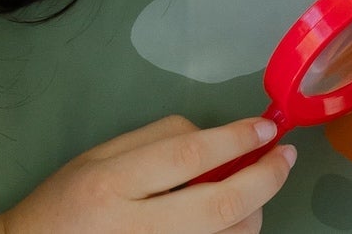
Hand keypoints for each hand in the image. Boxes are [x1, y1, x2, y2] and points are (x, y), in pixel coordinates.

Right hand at [0, 115, 295, 233]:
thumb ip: (162, 138)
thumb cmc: (65, 203)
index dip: (237, 139)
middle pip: (219, 205)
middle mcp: (133, 230)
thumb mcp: (103, 155)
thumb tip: (221, 137)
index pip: (190, 156)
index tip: (267, 127)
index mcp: (113, 185)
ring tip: (254, 191)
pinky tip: (231, 220)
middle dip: (265, 177)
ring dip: (254, 212)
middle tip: (285, 157)